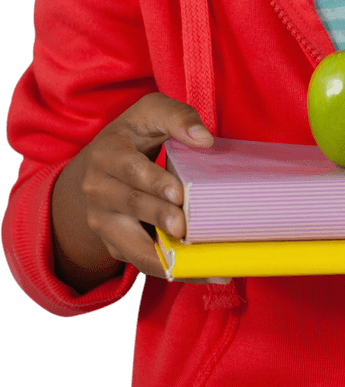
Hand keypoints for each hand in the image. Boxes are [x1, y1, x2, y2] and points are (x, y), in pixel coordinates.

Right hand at [67, 92, 228, 284]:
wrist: (98, 167)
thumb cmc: (133, 135)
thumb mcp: (150, 113)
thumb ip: (177, 117)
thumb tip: (204, 140)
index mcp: (106, 154)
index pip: (129, 169)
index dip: (154, 181)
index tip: (179, 192)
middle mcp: (98, 190)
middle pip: (131, 206)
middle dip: (159, 217)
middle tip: (184, 225)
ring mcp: (104, 222)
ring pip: (132, 244)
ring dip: (164, 255)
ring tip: (197, 261)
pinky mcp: (116, 245)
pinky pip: (143, 262)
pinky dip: (174, 270)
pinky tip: (204, 273)